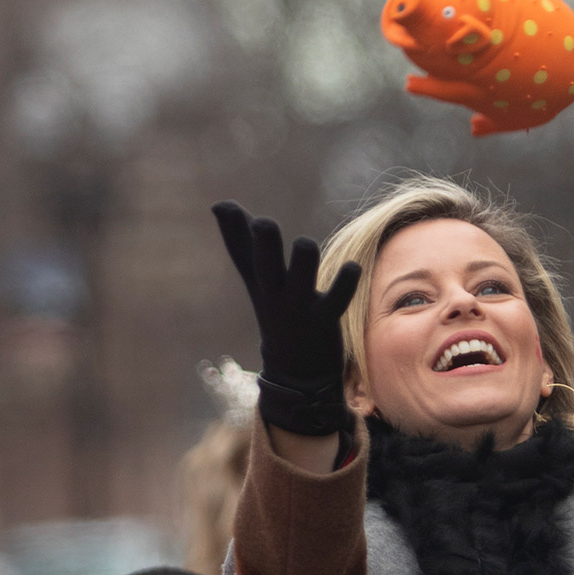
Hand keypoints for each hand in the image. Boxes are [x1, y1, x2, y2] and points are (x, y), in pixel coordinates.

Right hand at [211, 202, 361, 436]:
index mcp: (259, 280)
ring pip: (300, 281)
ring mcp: (298, 308)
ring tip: (304, 246)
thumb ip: (240, 240)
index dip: (233, 230)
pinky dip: (345, 284)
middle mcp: (275, 293)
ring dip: (304, 260)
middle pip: (264, 267)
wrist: (295, 370)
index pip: (241, 252)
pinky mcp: (324, 321)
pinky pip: (335, 301)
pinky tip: (352, 267)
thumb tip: (220, 204)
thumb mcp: (256, 278)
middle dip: (264, 245)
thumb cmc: (276, 309)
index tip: (224, 206)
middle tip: (264, 224)